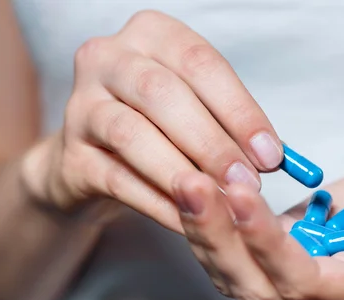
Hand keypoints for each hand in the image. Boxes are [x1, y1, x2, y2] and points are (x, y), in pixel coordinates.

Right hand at [24, 10, 282, 230]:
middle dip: (212, 142)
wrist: (93, 158)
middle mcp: (108, 59)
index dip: (239, 110)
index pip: (200, 62)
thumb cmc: (158, 126)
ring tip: (218, 201)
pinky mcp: (70, 156)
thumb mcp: (194, 108)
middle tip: (247, 182)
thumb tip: (273, 156)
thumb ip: (230, 123)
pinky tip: (187, 220)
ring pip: (132, 134)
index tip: (271, 154)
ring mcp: (81, 106)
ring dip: (182, 172)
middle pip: (162, 94)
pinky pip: (117, 179)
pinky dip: (157, 202)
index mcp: (150, 35)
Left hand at [175, 146, 343, 299]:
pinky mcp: (288, 264)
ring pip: (241, 280)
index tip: (238, 191)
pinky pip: (240, 260)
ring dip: (207, 236)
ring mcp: (306, 290)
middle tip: (191, 182)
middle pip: (261, 291)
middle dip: (220, 239)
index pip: (307, 285)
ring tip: (186, 182)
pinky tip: (199, 192)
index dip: (268, 244)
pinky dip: (214, 230)